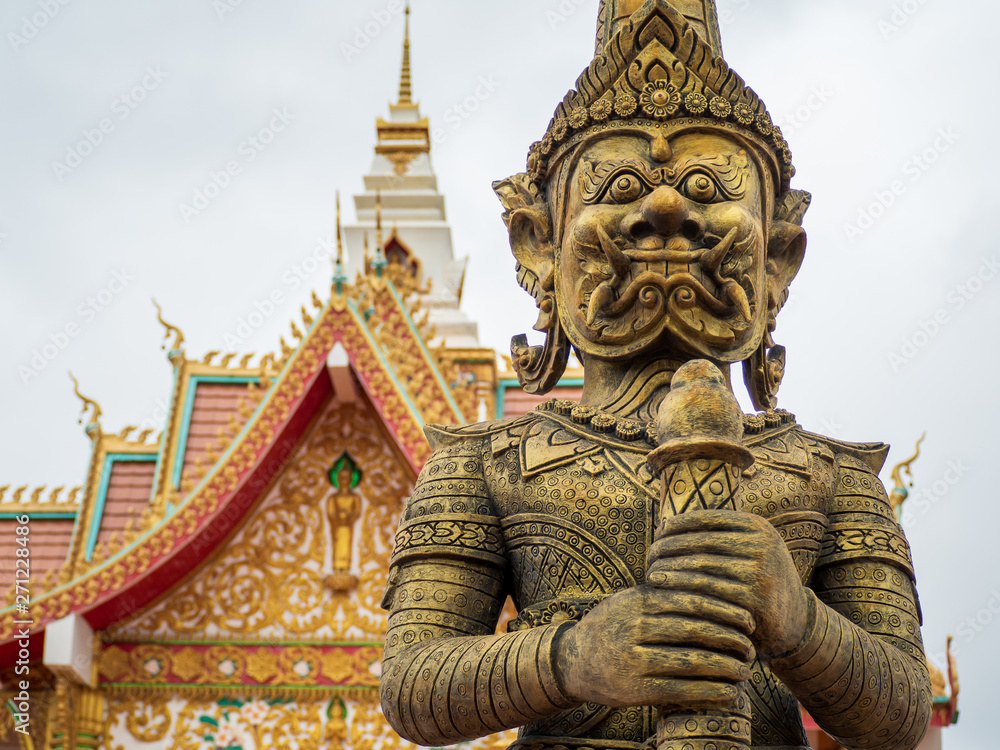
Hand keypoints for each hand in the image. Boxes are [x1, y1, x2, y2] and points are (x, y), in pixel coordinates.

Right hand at [553, 584, 753, 708]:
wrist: (572, 660)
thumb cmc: (613, 626)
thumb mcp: (630, 600)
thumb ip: (663, 592)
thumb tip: (714, 582)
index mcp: (638, 600)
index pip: (691, 600)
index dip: (725, 609)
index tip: (748, 617)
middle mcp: (634, 627)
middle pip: (695, 630)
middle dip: (730, 638)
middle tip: (751, 645)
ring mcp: (633, 659)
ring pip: (692, 661)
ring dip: (726, 667)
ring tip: (745, 670)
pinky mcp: (635, 690)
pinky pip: (681, 690)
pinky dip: (710, 692)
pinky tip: (729, 693)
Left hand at [647, 510, 809, 659]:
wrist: (795, 621)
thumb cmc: (758, 580)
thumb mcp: (750, 549)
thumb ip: (719, 535)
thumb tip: (664, 525)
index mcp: (757, 526)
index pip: (704, 518)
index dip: (676, 525)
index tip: (657, 534)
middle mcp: (761, 545)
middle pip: (699, 542)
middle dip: (668, 548)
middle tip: (649, 557)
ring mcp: (760, 572)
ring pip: (700, 567)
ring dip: (670, 570)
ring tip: (651, 574)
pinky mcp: (753, 600)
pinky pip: (707, 593)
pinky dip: (681, 591)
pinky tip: (665, 594)